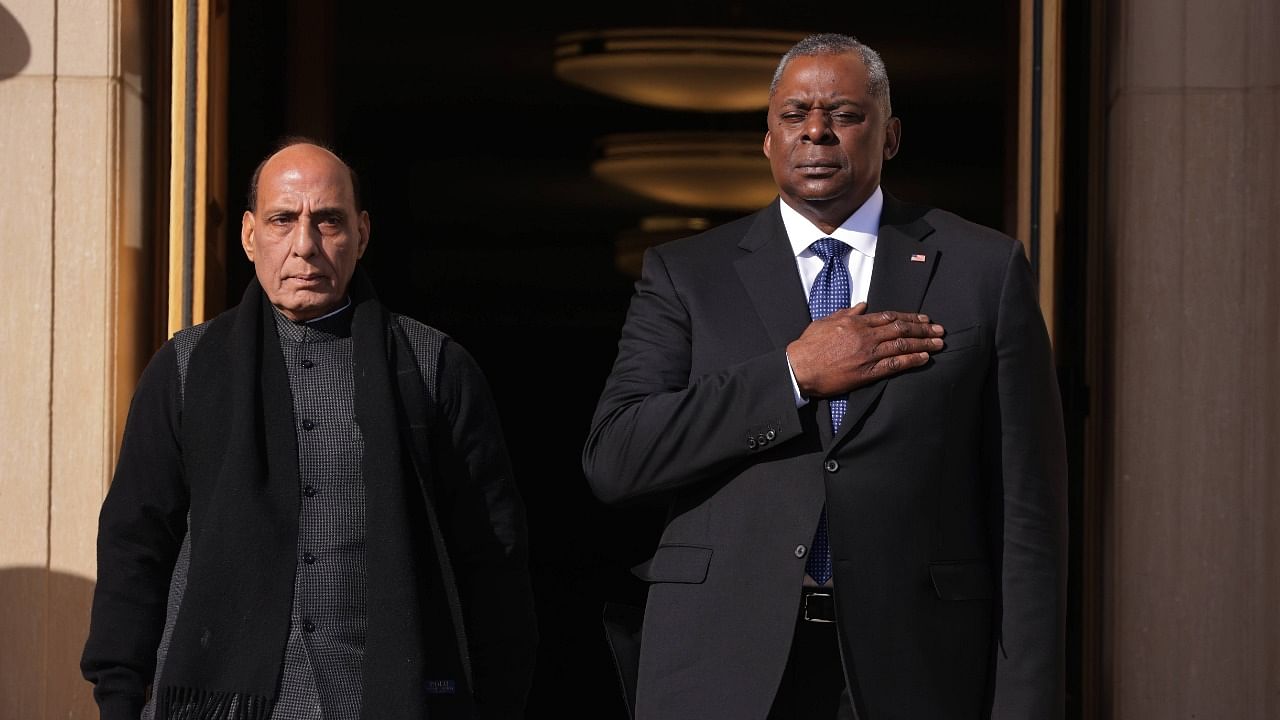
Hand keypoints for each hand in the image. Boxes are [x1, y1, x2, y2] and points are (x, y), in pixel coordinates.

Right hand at [786, 302, 943, 397]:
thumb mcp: (826, 321)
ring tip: (939, 343)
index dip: (910, 317)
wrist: (799, 367)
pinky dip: (912, 360)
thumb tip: (862, 305)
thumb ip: (847, 312)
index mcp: (855, 322)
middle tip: (939, 329)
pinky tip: (925, 358)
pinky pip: (895, 364)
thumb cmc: (808, 345)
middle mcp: (865, 335)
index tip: (923, 318)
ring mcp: (867, 354)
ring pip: (902, 345)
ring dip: (924, 343)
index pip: (889, 316)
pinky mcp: (866, 372)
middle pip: (901, 329)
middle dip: (923, 329)